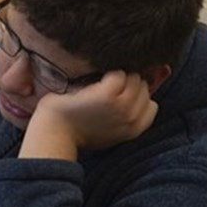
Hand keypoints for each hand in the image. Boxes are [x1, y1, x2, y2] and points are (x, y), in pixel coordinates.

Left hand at [20, 71, 158, 158]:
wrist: (54, 133)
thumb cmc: (77, 130)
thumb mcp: (109, 129)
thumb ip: (127, 116)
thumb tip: (146, 92)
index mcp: (133, 130)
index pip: (151, 105)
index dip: (137, 97)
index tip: (119, 96)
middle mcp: (131, 119)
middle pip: (143, 88)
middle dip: (128, 83)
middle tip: (106, 88)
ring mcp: (121, 106)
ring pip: (134, 78)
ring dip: (118, 76)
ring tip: (99, 84)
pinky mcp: (107, 95)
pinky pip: (118, 74)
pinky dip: (106, 74)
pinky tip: (92, 84)